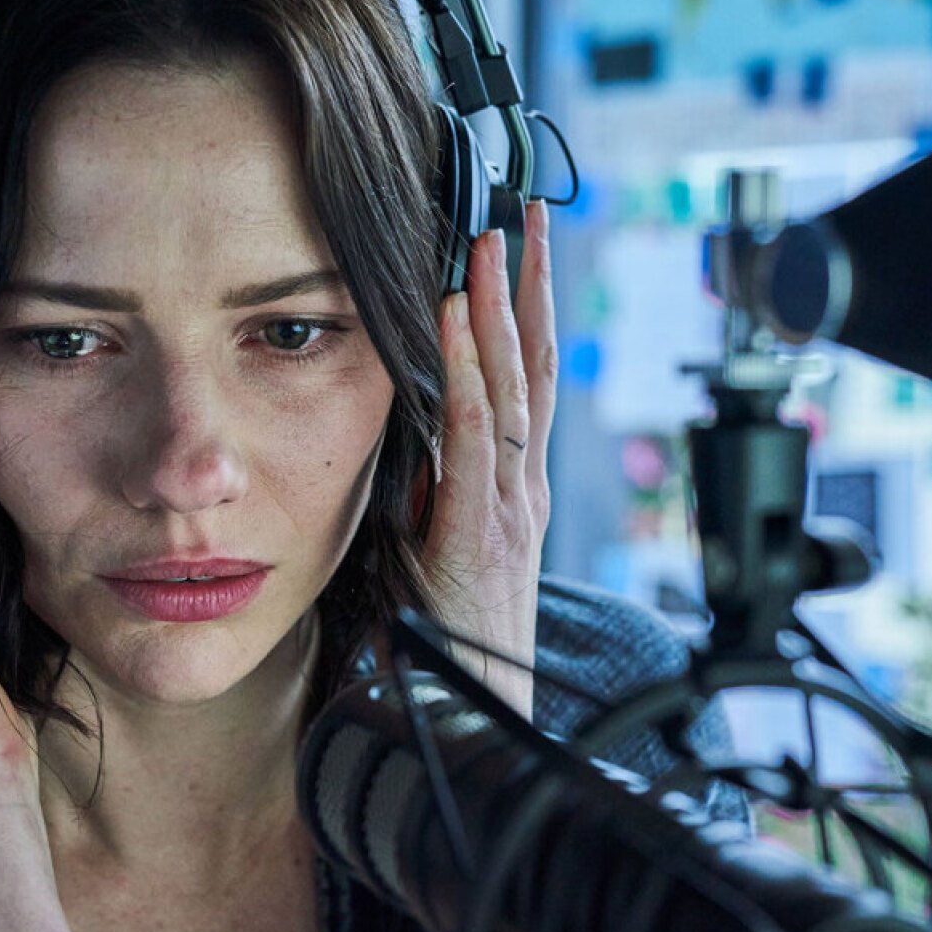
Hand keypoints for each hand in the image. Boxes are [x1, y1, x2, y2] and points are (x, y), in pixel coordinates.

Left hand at [417, 199, 555, 721]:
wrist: (477, 721)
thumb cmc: (449, 643)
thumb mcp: (433, 549)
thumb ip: (426, 491)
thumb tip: (400, 437)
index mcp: (511, 487)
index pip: (522, 379)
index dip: (521, 310)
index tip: (513, 246)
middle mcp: (519, 485)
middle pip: (531, 363)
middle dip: (527, 283)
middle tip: (523, 210)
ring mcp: (505, 504)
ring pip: (509, 384)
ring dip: (498, 306)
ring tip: (490, 238)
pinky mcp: (477, 528)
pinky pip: (471, 433)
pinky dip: (463, 370)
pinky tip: (453, 318)